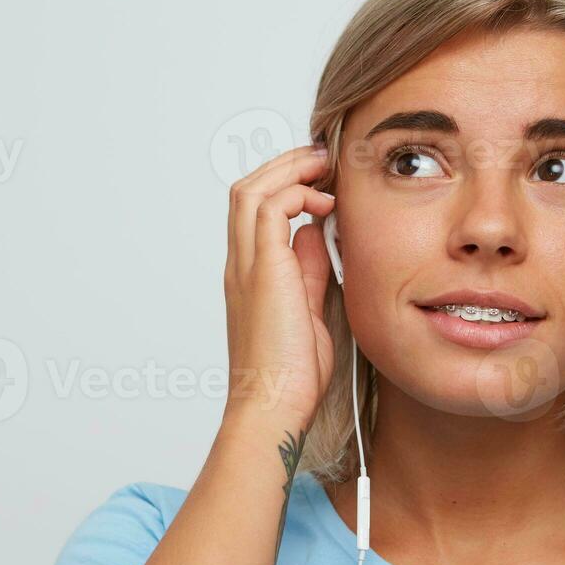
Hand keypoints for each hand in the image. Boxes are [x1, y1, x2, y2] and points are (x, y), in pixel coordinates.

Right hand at [222, 143, 337, 428]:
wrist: (273, 405)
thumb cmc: (291, 376)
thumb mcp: (309, 310)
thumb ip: (309, 270)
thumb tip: (317, 235)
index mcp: (250, 275)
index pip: (255, 210)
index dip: (284, 185)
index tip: (320, 181)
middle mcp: (240, 264)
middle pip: (246, 189)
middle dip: (284, 165)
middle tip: (322, 159)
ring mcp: (246, 266)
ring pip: (250, 189)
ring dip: (288, 170)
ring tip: (323, 169)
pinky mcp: (262, 270)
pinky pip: (269, 208)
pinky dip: (296, 194)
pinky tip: (324, 205)